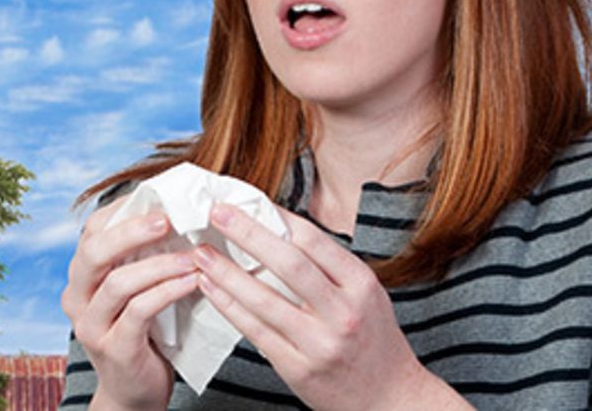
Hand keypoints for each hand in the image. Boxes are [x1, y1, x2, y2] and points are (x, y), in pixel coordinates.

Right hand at [61, 199, 197, 409]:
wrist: (134, 393)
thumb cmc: (143, 333)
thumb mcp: (137, 290)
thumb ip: (145, 258)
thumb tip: (183, 212)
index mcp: (81, 276)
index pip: (92, 230)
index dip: (123, 210)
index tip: (159, 197)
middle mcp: (76, 298)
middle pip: (95, 251)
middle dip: (133, 230)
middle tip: (169, 219)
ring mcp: (91, 325)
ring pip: (119, 282)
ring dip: (161, 263)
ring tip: (195, 255)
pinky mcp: (114, 347)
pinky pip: (140, 311)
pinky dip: (168, 291)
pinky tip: (193, 281)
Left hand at [191, 205, 470, 410]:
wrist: (390, 398)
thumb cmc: (374, 340)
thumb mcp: (367, 294)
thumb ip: (329, 268)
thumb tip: (278, 229)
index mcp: (361, 285)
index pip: (313, 240)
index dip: (276, 217)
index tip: (248, 200)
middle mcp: (343, 312)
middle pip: (288, 263)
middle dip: (247, 234)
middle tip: (217, 213)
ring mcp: (319, 343)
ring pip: (264, 299)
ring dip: (227, 273)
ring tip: (201, 253)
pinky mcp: (298, 368)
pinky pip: (256, 331)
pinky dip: (229, 307)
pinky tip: (211, 288)